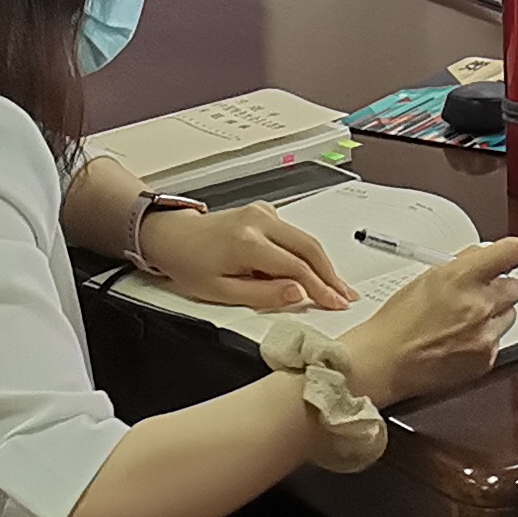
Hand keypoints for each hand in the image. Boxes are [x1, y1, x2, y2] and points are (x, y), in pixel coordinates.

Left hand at [137, 203, 358, 311]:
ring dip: (323, 263)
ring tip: (337, 287)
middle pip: (309, 248)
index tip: (335, 304)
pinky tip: (315, 269)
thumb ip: (262, 294)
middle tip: (346, 296)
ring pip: (305, 239)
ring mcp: (263, 213)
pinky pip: (294, 233)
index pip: (296, 267)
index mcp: (248, 242)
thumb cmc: (190, 263)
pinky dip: (308, 252)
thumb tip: (297, 293)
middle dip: (331, 275)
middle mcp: (260, 221)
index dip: (320, 288)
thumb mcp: (220, 291)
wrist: (171, 235)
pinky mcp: (263, 212)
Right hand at [337, 239, 517, 408]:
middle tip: (479, 294)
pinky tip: (460, 341)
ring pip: (509, 315)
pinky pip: (499, 341)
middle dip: (499, 288)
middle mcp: (478, 304)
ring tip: (465, 321)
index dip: (511, 253)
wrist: (385, 361)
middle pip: (515, 286)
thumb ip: (462, 265)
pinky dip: (484, 340)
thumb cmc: (398, 322)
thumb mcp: (428, 278)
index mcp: (462, 276)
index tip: (508, 257)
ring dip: (493, 315)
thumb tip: (483, 257)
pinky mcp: (487, 359)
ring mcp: (485, 334)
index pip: (512, 252)